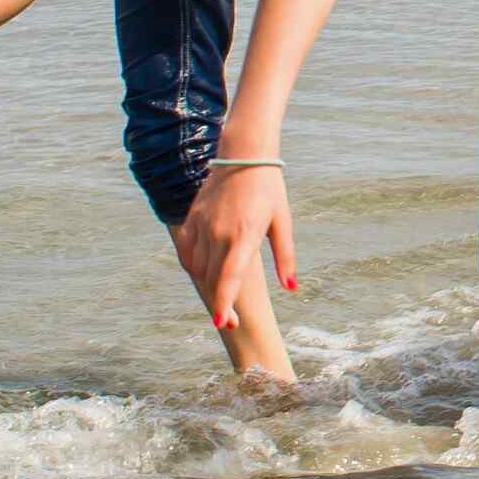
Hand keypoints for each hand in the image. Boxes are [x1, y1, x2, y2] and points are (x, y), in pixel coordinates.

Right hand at [174, 158, 297, 332]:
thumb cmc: (269, 190)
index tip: (223, 323)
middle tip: (230, 322)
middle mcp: (219, 232)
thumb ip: (285, 257)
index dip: (225, 303)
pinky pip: (187, 251)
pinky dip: (193, 267)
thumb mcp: (283, 222)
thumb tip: (291, 288)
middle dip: (220, 304)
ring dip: (208, 285)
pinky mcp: (193, 218)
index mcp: (244, 234)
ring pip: (198, 268)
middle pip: (213, 279)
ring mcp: (203, 225)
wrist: (244, 155)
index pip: (229, 277)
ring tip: (221, 296)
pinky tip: (204, 273)